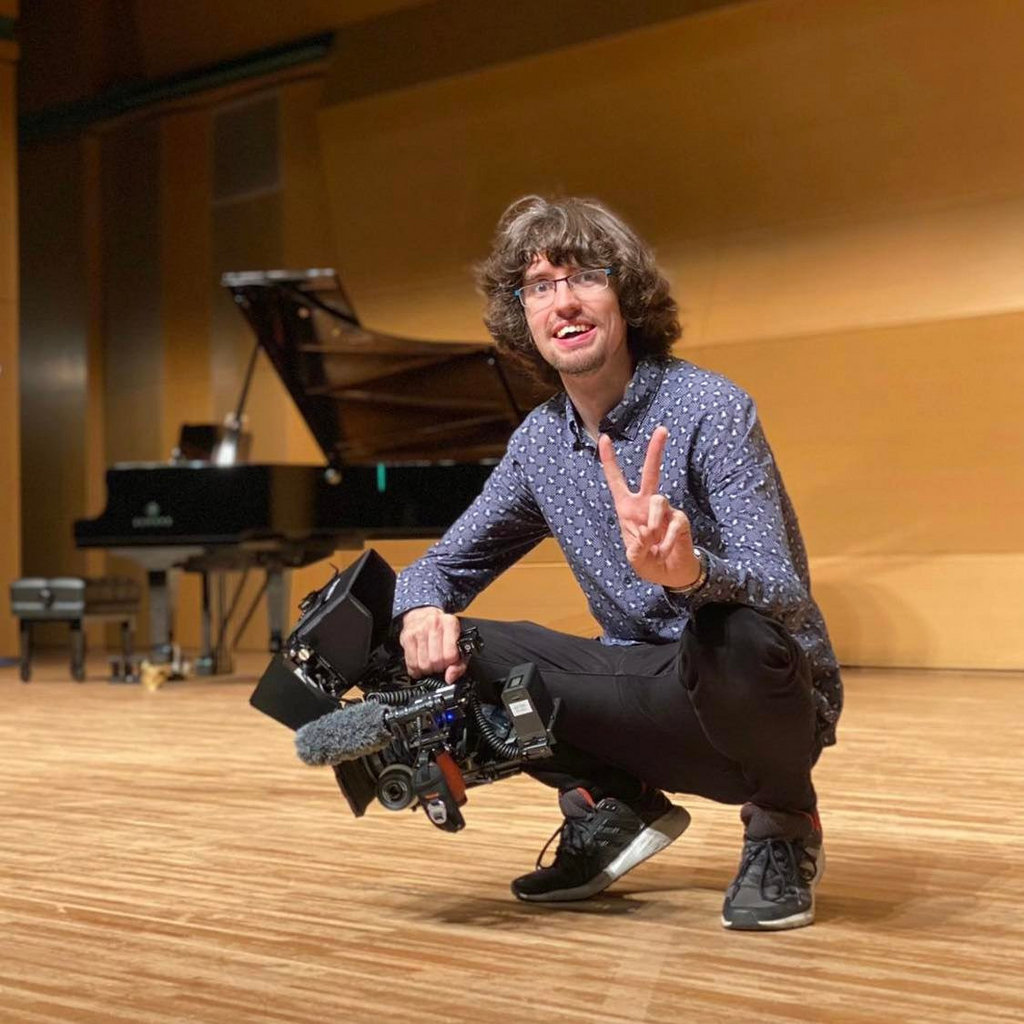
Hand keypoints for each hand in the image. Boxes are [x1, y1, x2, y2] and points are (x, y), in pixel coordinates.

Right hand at [398, 606, 466, 682]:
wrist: (422, 614)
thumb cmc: (441, 630)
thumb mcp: (457, 641)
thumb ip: (460, 662)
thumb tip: (450, 677)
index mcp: (450, 623)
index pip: (450, 655)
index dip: (449, 664)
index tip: (448, 662)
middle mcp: (434, 624)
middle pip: (436, 660)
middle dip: (438, 667)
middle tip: (438, 664)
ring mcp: (419, 630)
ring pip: (423, 664)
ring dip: (426, 669)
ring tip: (429, 663)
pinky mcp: (407, 636)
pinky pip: (411, 663)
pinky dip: (415, 669)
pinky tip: (419, 664)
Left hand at [598, 426, 699, 588]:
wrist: (672, 575)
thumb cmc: (649, 563)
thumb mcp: (635, 559)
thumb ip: (636, 549)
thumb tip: (648, 532)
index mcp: (627, 509)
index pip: (616, 480)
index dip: (610, 461)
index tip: (605, 438)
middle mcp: (646, 504)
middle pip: (651, 473)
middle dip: (655, 451)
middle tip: (662, 430)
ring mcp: (665, 510)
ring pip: (659, 501)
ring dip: (653, 523)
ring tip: (654, 544)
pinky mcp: (680, 519)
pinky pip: (674, 522)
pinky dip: (668, 539)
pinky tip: (665, 549)